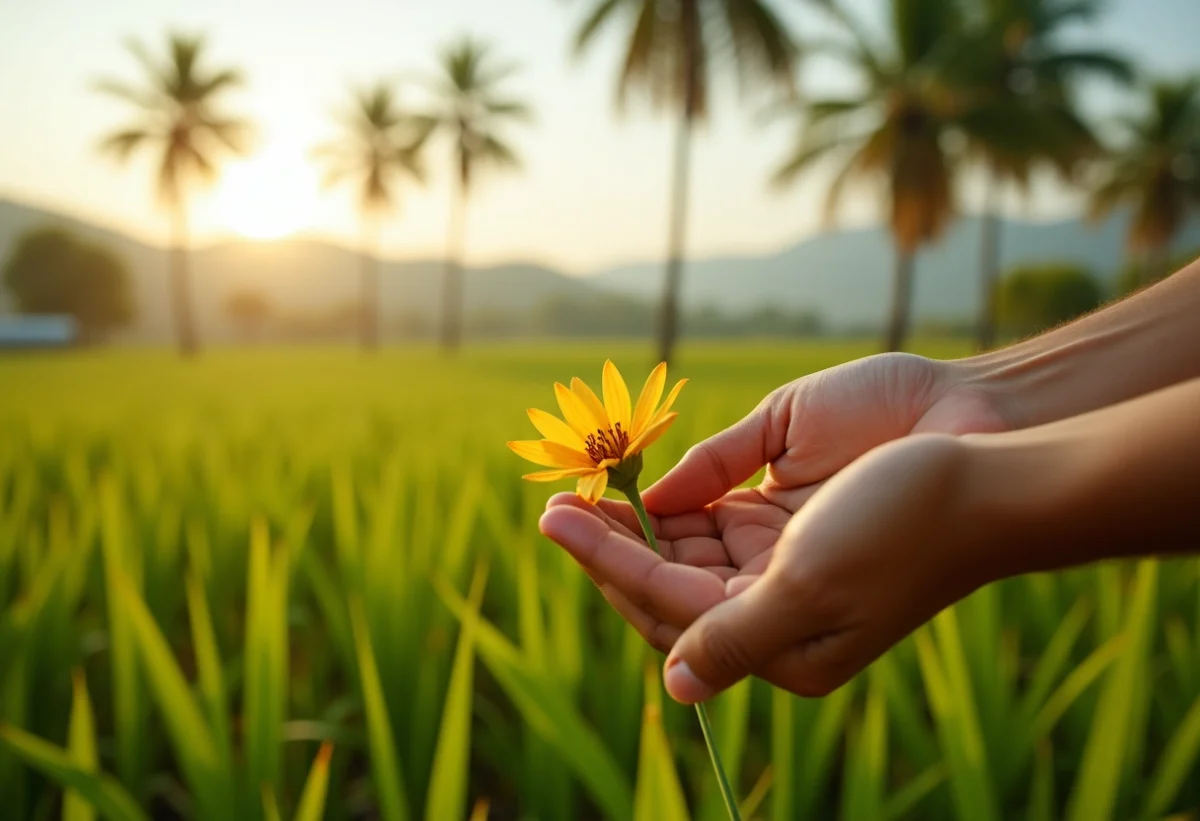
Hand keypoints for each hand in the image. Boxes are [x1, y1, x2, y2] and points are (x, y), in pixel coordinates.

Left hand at [541, 433, 989, 700]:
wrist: (987, 461)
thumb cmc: (903, 525)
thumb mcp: (811, 587)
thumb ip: (735, 637)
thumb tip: (675, 686)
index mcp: (783, 644)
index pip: (669, 607)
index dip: (607, 561)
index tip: (555, 520)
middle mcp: (774, 609)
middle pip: (668, 583)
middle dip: (611, 544)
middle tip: (555, 505)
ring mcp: (780, 561)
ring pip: (684, 550)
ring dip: (636, 522)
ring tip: (583, 490)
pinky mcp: (791, 516)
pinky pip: (714, 515)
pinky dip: (675, 500)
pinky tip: (642, 484)